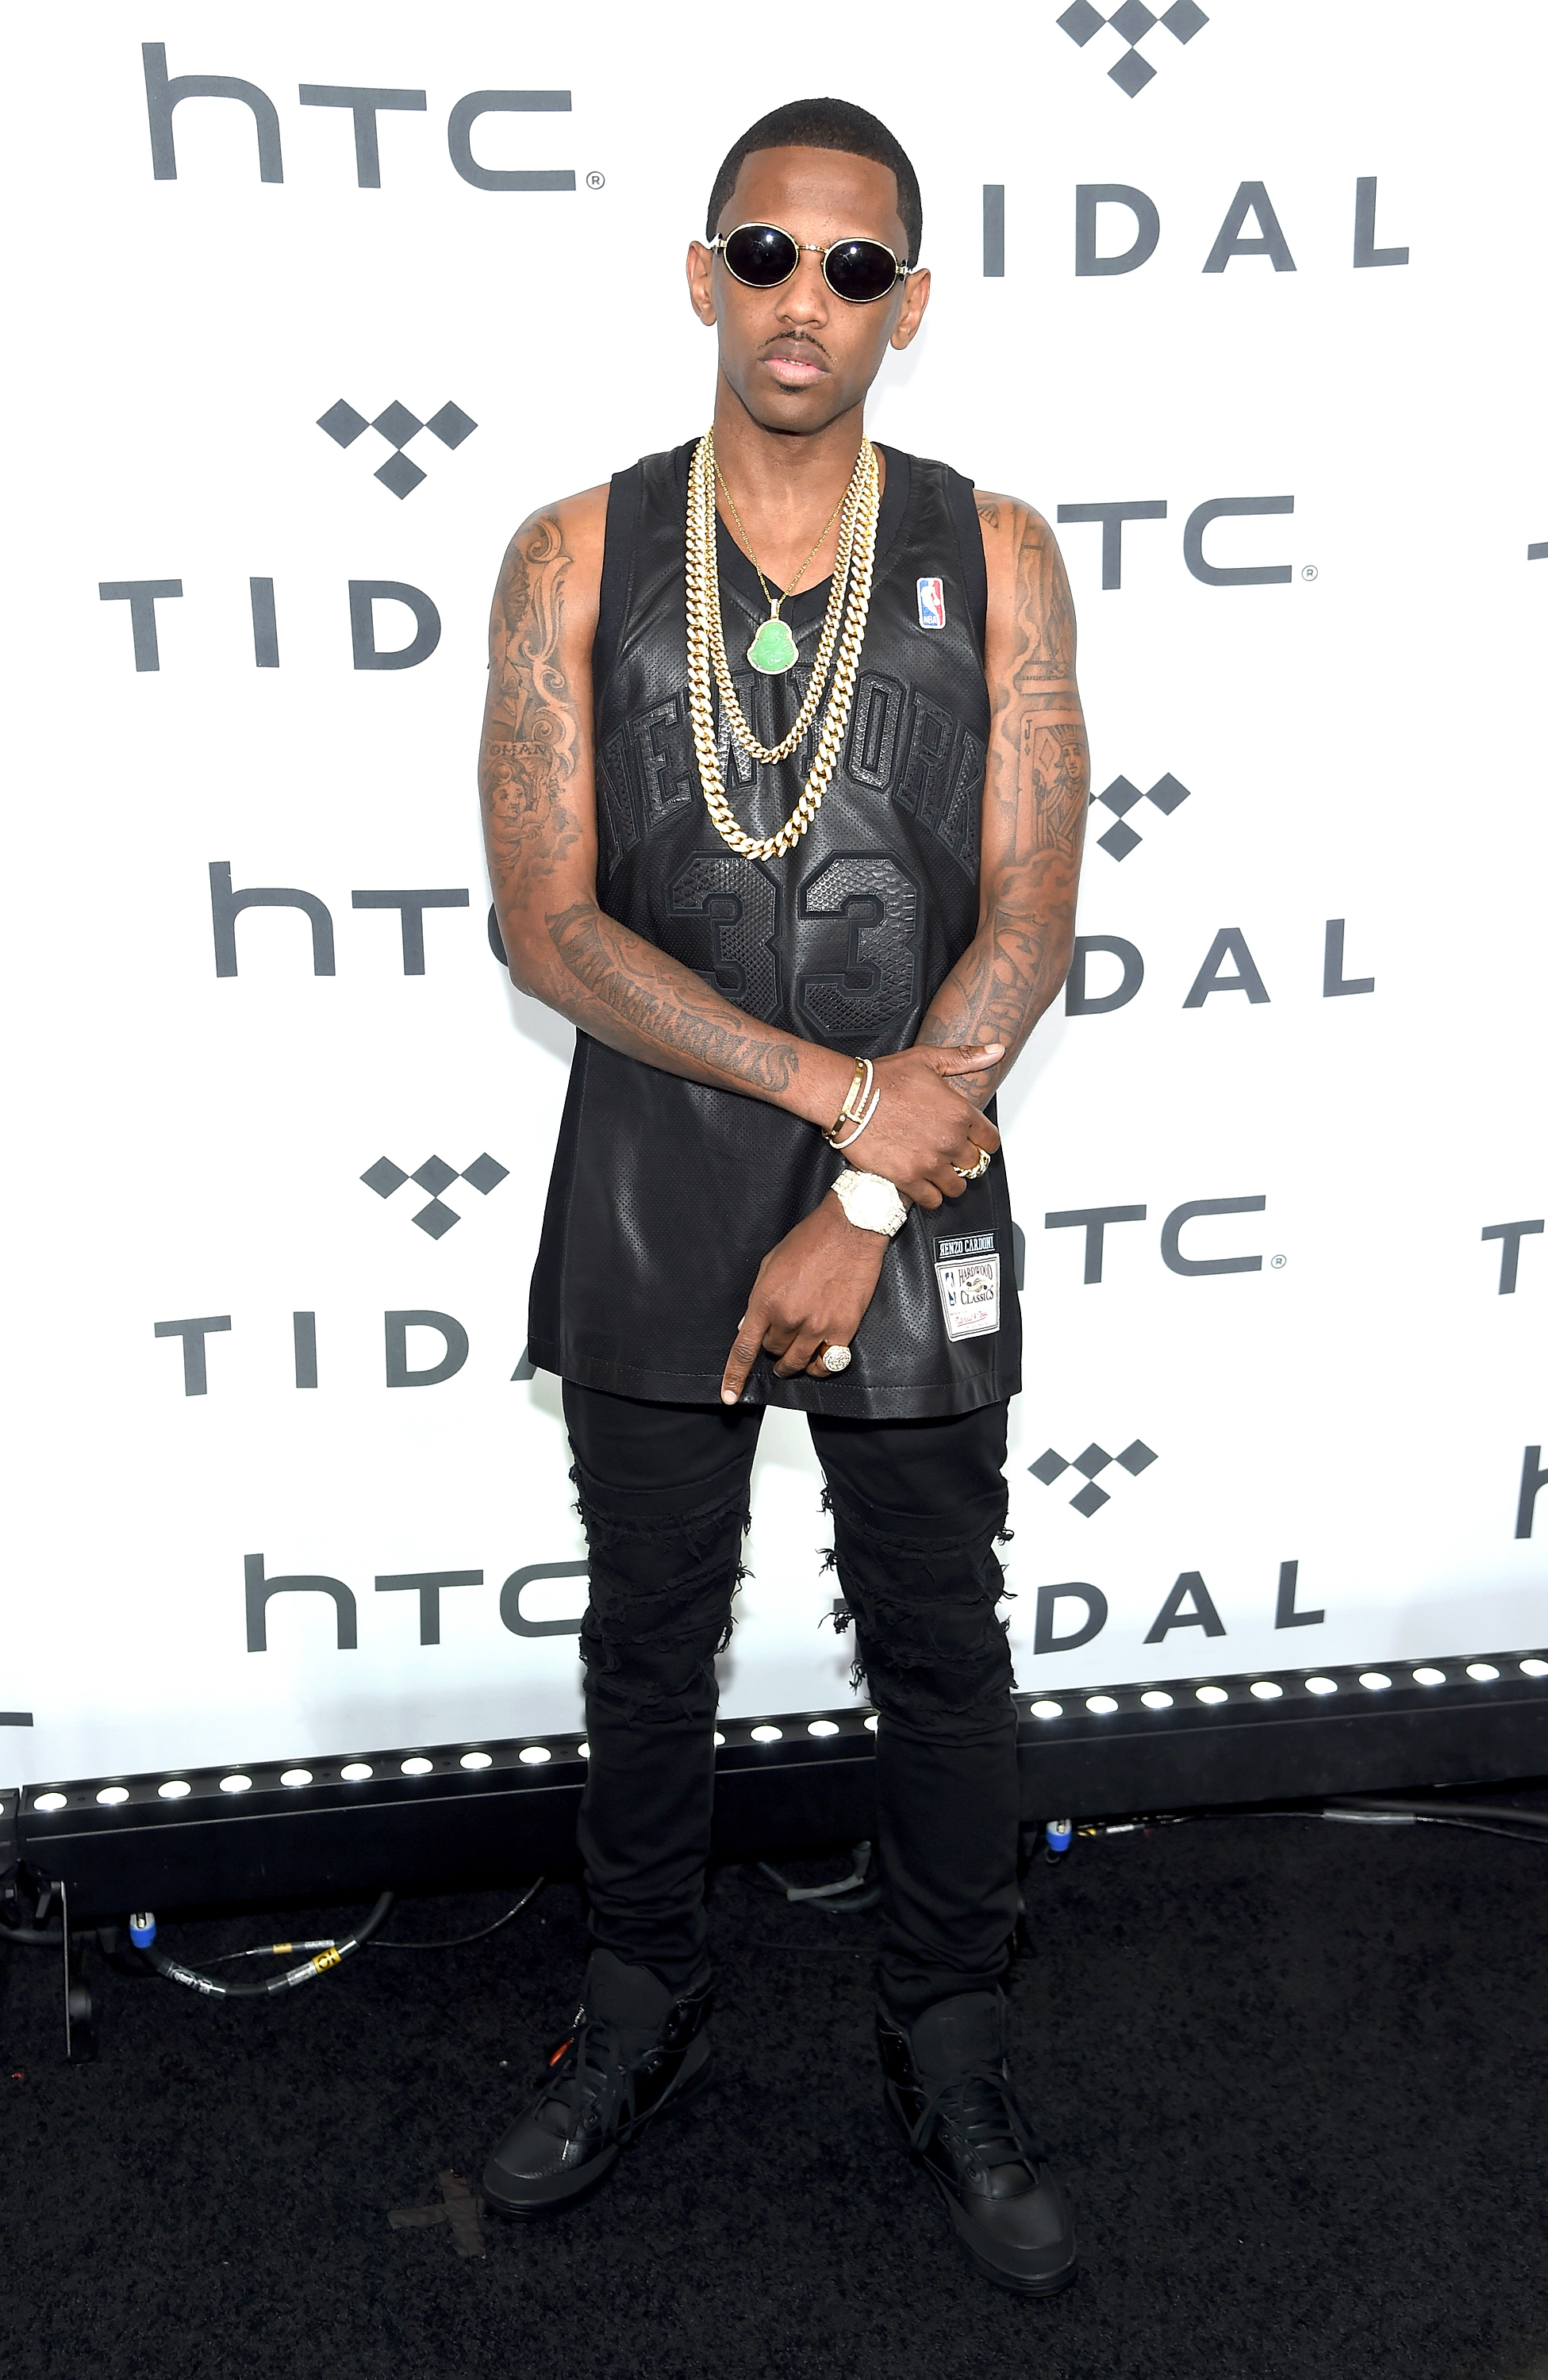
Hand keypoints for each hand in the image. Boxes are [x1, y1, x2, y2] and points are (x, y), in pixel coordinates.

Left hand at [721, 1196, 887, 1402]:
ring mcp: (818, 1326)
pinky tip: (817, 1359)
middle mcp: (790, 1317)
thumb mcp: (770, 1264)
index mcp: (766, 1300)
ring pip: (797, 1362)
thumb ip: (758, 1299)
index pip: (745, 1348)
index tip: (730, 1396)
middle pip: (773, 1352)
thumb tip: (746, 1326)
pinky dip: (819, 1366)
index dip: (735, 1376)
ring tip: (793, 1356)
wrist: (849, 1229)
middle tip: (780, 1334)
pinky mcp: (844, 1329)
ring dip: (792, 1362)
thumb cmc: (810, 1240)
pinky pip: (827, 1363)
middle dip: (772, 1346)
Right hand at [844, 1044, 1001, 1208]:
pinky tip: (924, 1184)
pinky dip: (931, 1195)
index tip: (974, 1141)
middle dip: (964, 1159)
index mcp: (959, 1113)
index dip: (983, 1141)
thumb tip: (995, 1051)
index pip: (990, 1140)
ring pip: (957, 1186)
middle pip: (974, 1164)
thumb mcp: (928, 1060)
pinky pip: (932, 1199)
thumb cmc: (883, 1079)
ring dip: (950, 1180)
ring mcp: (929, 1162)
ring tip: (938, 1170)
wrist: (848, 1099)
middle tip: (950, 1153)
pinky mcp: (908, 1178)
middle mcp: (949, 1140)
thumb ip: (965, 1058)